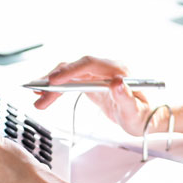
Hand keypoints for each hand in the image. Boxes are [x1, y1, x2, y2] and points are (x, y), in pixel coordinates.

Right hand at [33, 56, 156, 136]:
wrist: (145, 118)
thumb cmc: (143, 116)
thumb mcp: (136, 112)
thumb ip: (127, 98)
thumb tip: (118, 84)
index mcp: (117, 70)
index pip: (89, 64)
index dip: (70, 71)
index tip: (54, 81)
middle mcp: (105, 68)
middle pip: (74, 68)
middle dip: (55, 80)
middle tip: (39, 93)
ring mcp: (96, 74)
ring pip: (69, 74)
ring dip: (52, 85)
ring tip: (37, 97)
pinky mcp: (90, 82)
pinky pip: (69, 81)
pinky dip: (56, 88)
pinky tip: (44, 94)